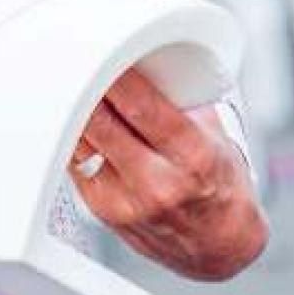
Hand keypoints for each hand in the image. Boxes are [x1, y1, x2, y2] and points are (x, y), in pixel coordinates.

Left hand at [67, 65, 267, 281]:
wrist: (219, 244)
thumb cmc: (219, 185)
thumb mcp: (216, 136)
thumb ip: (180, 101)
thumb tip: (143, 60)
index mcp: (193, 157)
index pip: (142, 106)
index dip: (116, 75)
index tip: (103, 50)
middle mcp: (159, 184)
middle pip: (102, 123)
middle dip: (87, 87)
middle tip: (78, 62)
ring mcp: (128, 203)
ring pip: (82, 142)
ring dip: (75, 111)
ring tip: (74, 87)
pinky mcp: (104, 213)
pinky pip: (76, 164)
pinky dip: (76, 139)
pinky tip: (79, 122)